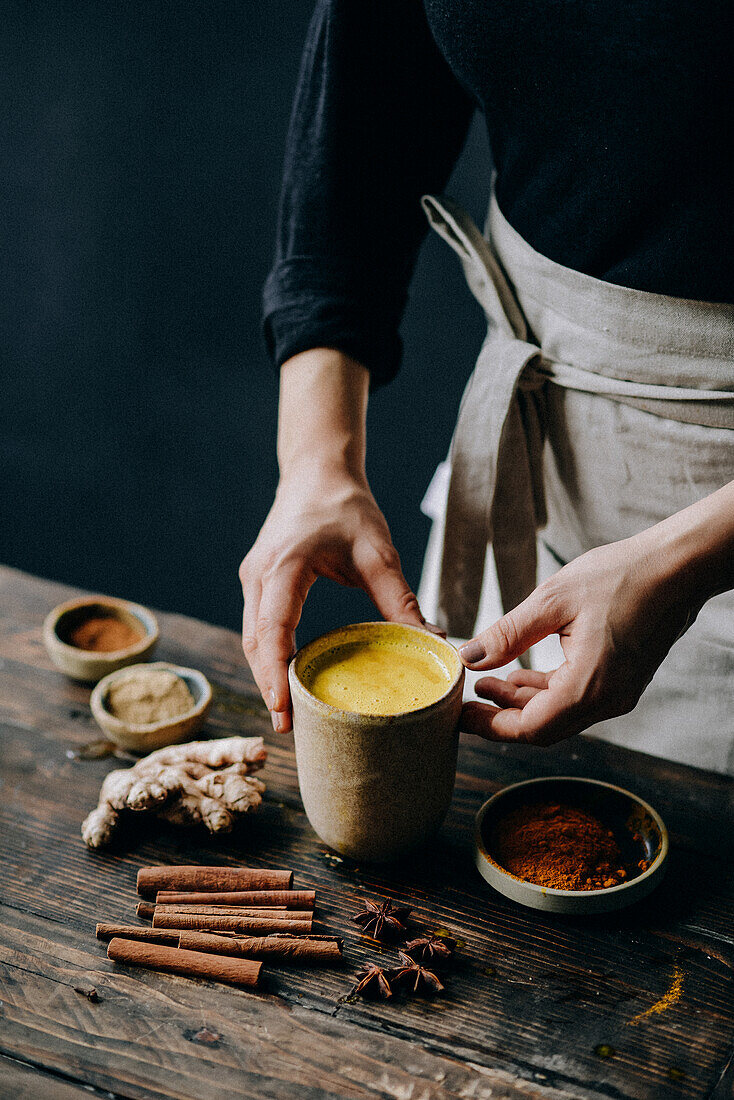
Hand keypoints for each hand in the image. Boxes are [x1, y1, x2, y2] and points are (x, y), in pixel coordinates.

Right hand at [240, 465, 426, 732]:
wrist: (318, 470)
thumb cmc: (346, 506)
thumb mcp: (378, 552)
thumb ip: (399, 598)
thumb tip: (433, 641)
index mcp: (285, 565)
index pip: (273, 626)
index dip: (275, 670)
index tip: (283, 707)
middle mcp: (259, 574)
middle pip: (256, 641)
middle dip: (269, 685)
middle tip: (289, 728)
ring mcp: (254, 578)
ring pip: (253, 637)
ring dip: (266, 674)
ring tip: (288, 714)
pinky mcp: (258, 582)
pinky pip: (258, 626)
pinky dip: (269, 656)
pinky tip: (288, 680)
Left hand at [459, 535, 698, 744]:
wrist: (677, 567)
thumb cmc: (621, 577)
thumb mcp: (551, 601)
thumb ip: (507, 635)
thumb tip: (471, 658)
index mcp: (589, 686)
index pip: (530, 728)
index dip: (490, 726)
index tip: (461, 716)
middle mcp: (607, 700)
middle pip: (544, 727)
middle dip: (503, 715)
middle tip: (469, 698)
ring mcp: (619, 694)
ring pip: (560, 714)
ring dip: (523, 703)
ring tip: (490, 681)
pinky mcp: (623, 681)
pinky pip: (577, 699)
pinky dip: (547, 691)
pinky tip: (522, 674)